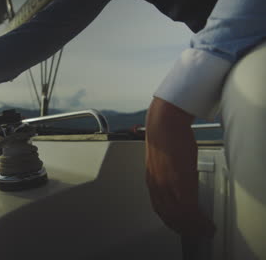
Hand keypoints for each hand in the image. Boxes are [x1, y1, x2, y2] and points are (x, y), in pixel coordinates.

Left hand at [145, 97, 215, 237]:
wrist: (164, 124)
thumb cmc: (165, 137)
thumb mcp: (162, 161)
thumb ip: (167, 175)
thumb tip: (177, 183)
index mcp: (152, 182)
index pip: (161, 209)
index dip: (172, 221)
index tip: (182, 226)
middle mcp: (157, 187)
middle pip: (170, 217)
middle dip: (184, 228)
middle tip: (195, 232)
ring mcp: (167, 185)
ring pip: (179, 217)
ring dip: (192, 227)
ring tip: (203, 230)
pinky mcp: (179, 181)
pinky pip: (188, 209)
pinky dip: (197, 220)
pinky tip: (204, 222)